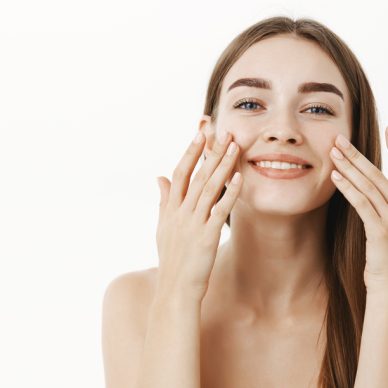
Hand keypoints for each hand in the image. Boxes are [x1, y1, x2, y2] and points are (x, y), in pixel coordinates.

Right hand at [155, 130, 241, 301]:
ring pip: (209, 188)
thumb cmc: (171, 258)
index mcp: (171, 209)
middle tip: (223, 131)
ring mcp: (193, 224)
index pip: (180, 173)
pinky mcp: (207, 237)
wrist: (174, 289)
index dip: (190, 152)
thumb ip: (163, 200)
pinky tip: (239, 178)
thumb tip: (159, 176)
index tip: (200, 133)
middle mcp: (181, 212)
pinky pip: (220, 211)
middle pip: (196, 176)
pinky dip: (230, 194)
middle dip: (210, 152)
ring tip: (235, 146)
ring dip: (222, 166)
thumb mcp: (163, 226)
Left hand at [329, 127, 387, 293]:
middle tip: (338, 139)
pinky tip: (336, 178)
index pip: (384, 176)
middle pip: (377, 176)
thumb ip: (368, 208)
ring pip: (371, 188)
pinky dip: (350, 190)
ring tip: (333, 153)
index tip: (366, 136)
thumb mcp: (375, 229)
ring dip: (351, 168)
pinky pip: (365, 207)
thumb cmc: (378, 260)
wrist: (387, 292)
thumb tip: (352, 189)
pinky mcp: (382, 235)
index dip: (376, 155)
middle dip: (357, 156)